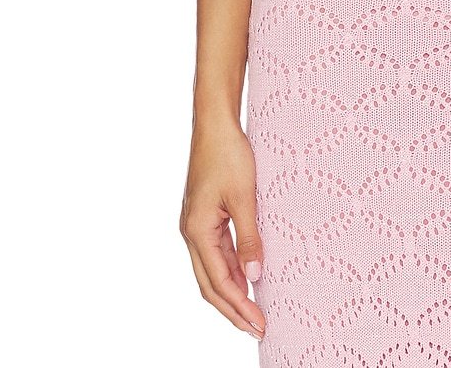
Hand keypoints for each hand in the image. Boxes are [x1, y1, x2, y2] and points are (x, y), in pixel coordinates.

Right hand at [179, 116, 266, 341]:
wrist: (215, 123)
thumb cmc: (229, 153)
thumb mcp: (244, 197)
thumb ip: (249, 239)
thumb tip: (256, 278)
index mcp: (197, 231)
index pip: (219, 282)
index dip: (239, 306)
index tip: (259, 324)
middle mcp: (191, 232)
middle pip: (210, 284)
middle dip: (233, 309)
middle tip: (257, 328)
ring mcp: (195, 224)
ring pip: (212, 270)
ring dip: (232, 291)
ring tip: (254, 311)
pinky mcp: (203, 215)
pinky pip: (216, 252)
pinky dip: (230, 270)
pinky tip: (247, 277)